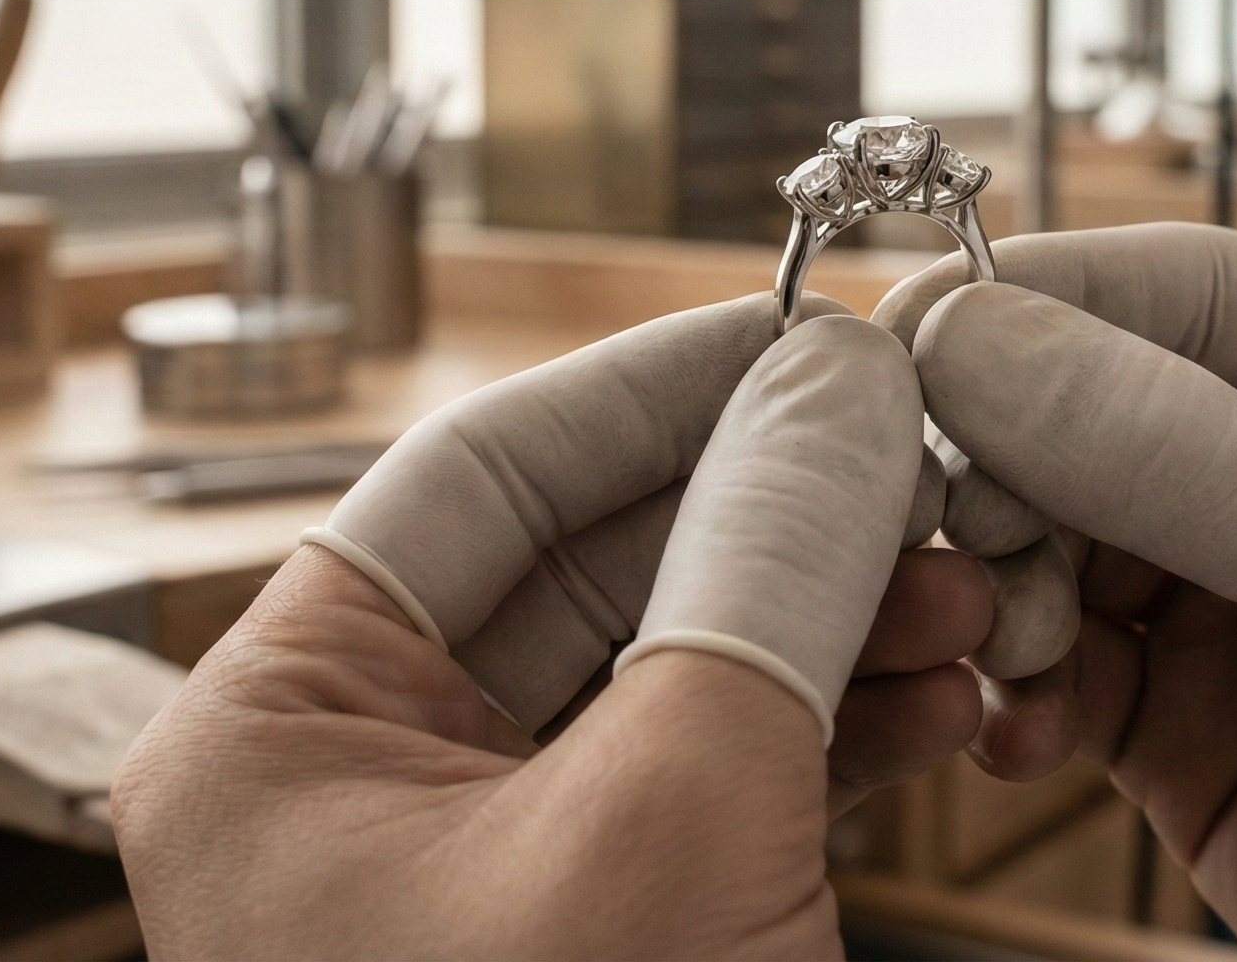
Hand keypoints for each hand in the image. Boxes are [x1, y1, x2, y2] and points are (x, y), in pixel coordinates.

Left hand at [113, 301, 990, 959]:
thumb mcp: (668, 826)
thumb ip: (758, 578)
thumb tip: (838, 389)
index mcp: (274, 738)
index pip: (477, 472)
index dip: (664, 382)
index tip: (818, 333)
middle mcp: (353, 784)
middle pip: (587, 557)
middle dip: (779, 511)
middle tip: (925, 468)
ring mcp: (474, 866)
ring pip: (667, 662)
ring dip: (826, 619)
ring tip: (963, 603)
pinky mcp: (586, 928)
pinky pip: (703, 773)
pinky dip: (825, 731)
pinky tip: (936, 706)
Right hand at [878, 224, 1236, 961]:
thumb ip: (1194, 464)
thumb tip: (1001, 348)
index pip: (1195, 292)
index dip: (1053, 299)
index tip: (925, 326)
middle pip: (1095, 413)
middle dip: (1013, 466)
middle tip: (955, 523)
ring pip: (1055, 545)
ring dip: (1007, 590)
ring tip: (1007, 647)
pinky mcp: (1192, 734)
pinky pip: (1060, 678)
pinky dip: (1022, 698)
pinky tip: (1024, 735)